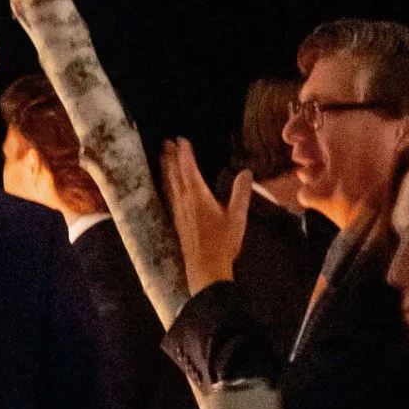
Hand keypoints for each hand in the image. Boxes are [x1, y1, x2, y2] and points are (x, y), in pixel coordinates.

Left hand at [162, 139, 250, 293]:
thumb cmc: (223, 243)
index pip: (188, 169)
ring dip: (166, 168)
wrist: (205, 268)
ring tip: (162, 156)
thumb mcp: (237, 217)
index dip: (184, 153)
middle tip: (166, 142)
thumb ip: (241, 193)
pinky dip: (166, 184)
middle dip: (170, 157)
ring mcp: (178, 211)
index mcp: (198, 196)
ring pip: (169, 184)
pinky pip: (169, 195)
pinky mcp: (176, 221)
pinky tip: (167, 185)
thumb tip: (246, 172)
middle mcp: (184, 201)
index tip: (181, 139)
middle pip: (174, 174)